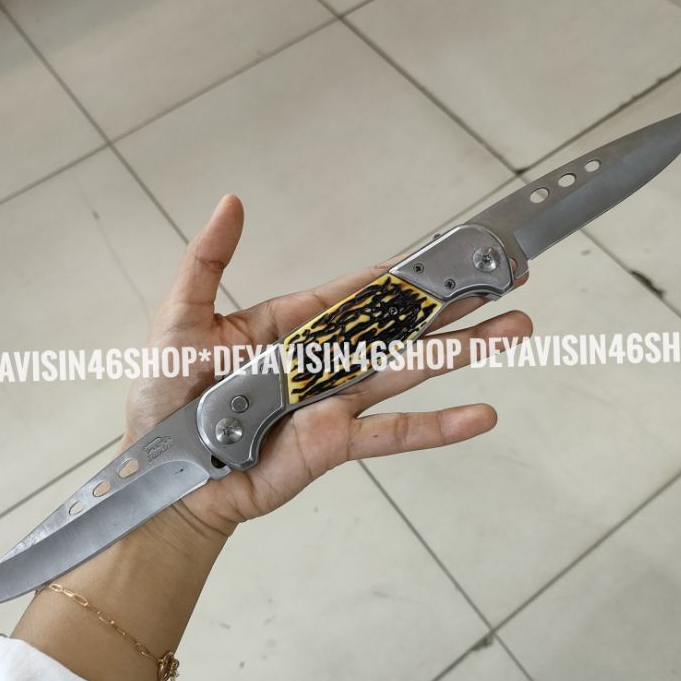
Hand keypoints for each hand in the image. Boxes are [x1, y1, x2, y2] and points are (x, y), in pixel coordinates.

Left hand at [123, 195, 531, 538]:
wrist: (167, 479)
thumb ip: (208, 262)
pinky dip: (439, 427)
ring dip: (462, 350)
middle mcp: (322, 361)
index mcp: (291, 326)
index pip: (356, 291)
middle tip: (503, 280)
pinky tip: (482, 415)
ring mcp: (335, 402)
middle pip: (397, 326)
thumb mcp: (181, 319)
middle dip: (451, 304)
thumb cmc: (165, 400)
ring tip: (516, 329)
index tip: (442, 252)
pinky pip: (393, 434)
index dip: (400, 271)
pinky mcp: (337, 444)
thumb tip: (232, 202)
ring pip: (408, 370)